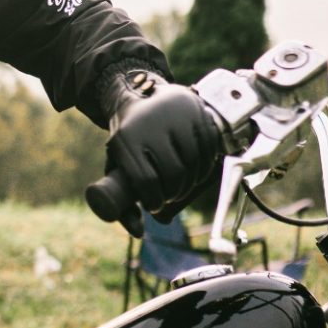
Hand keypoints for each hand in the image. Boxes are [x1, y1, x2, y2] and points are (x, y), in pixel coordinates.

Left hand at [88, 68, 220, 233]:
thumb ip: (122, 203)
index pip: (146, 181)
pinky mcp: (196, 112)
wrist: (139, 94)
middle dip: (174, 194)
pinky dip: (206, 166)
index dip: (154, 201)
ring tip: (182, 185)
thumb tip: (138, 233)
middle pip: (173, 174)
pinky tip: (196, 171)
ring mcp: (176, 116)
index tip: (154, 205)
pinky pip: (209, 149)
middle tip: (170, 197)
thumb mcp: (117, 166)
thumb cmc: (128, 140)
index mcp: (126, 139)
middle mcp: (151, 125)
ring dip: (192, 183)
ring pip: (194, 163)